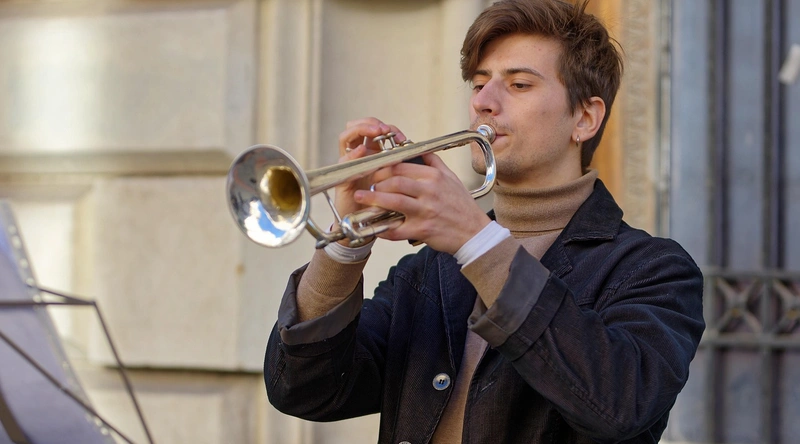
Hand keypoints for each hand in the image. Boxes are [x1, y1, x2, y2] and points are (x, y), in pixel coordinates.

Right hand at [335, 117, 406, 228]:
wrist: (366, 225)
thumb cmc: (383, 203)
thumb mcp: (397, 183)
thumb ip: (404, 168)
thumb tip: (423, 154)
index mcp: (372, 154)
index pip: (375, 130)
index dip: (388, 129)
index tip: (402, 138)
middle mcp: (358, 156)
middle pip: (358, 126)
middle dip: (371, 123)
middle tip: (385, 129)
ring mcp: (348, 165)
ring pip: (346, 137)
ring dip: (361, 130)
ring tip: (375, 132)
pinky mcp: (342, 176)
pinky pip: (344, 161)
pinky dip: (352, 154)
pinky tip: (361, 151)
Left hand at [353, 152, 491, 254]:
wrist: (475, 232)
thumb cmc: (462, 206)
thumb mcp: (452, 178)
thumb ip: (434, 162)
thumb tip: (418, 149)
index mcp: (434, 177)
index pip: (402, 166)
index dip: (383, 168)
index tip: (374, 170)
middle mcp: (430, 192)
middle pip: (395, 181)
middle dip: (376, 182)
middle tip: (366, 184)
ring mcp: (426, 211)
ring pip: (393, 202)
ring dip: (373, 200)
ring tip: (361, 198)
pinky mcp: (422, 230)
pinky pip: (397, 229)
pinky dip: (383, 228)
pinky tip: (374, 226)